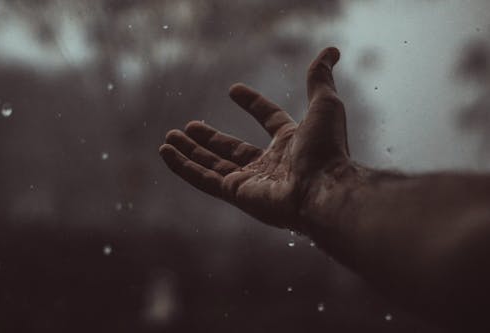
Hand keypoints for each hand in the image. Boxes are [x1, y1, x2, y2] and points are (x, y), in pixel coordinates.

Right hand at [159, 47, 353, 230]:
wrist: (323, 189)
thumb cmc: (326, 149)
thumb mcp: (324, 105)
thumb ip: (320, 80)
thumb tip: (331, 51)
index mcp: (291, 142)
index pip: (269, 119)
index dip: (253, 103)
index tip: (234, 90)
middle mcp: (270, 164)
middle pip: (233, 148)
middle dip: (210, 138)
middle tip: (190, 126)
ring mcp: (251, 181)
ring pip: (213, 164)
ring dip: (191, 151)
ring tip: (170, 138)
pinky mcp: (235, 193)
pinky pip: (203, 179)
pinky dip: (183, 167)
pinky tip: (166, 153)